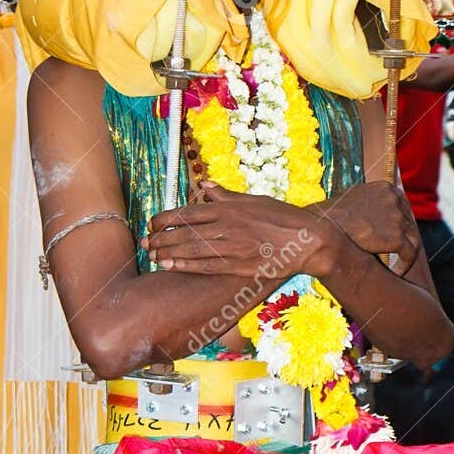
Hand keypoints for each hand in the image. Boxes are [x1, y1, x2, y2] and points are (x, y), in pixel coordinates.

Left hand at [142, 189, 318, 278]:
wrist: (308, 240)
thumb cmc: (283, 217)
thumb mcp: (254, 199)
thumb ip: (225, 195)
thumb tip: (203, 186)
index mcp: (228, 208)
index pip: (187, 212)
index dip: (165, 219)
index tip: (152, 224)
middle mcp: (226, 226)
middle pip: (184, 232)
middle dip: (161, 239)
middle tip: (145, 244)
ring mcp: (231, 246)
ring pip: (191, 249)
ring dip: (168, 253)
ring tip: (152, 256)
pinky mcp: (238, 265)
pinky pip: (206, 266)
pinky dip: (186, 266)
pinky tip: (170, 267)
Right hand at [316, 179, 420, 275]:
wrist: (324, 227)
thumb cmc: (331, 216)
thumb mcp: (353, 199)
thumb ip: (369, 204)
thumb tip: (371, 216)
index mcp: (386, 188)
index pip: (402, 207)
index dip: (400, 224)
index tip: (394, 237)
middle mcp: (395, 199)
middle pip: (409, 222)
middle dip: (405, 239)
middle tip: (398, 254)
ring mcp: (397, 218)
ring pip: (413, 239)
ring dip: (407, 253)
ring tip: (399, 265)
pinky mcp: (396, 237)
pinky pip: (409, 253)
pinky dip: (404, 264)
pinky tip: (396, 272)